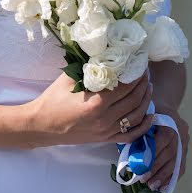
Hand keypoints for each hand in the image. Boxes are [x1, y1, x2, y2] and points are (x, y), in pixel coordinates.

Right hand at [24, 70, 153, 147]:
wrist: (42, 125)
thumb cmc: (53, 99)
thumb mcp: (68, 78)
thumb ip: (87, 67)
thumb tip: (103, 54)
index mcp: (96, 102)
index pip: (125, 86)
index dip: (136, 74)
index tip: (140, 63)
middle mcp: (105, 118)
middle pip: (134, 100)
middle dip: (143, 84)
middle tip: (145, 71)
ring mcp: (106, 131)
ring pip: (136, 116)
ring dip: (146, 101)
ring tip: (148, 87)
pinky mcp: (105, 139)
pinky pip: (131, 135)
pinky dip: (143, 126)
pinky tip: (149, 115)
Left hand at [141, 105, 188, 190]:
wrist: (164, 101)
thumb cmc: (149, 106)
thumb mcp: (142, 111)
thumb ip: (137, 126)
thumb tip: (126, 147)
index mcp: (170, 119)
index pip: (163, 140)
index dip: (153, 155)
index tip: (140, 167)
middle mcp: (180, 131)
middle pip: (170, 153)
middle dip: (156, 168)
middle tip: (143, 180)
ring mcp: (185, 140)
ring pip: (176, 161)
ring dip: (164, 176)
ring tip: (152, 186)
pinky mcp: (185, 148)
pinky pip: (181, 165)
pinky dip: (172, 176)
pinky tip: (163, 186)